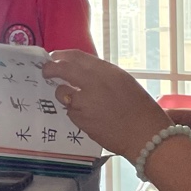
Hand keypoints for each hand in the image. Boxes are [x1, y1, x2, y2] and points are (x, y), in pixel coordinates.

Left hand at [42, 49, 170, 160]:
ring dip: (62, 94)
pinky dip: (74, 112)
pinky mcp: (80, 119)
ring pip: (61, 93)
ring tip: (71, 99)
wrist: (144, 135)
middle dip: (50, 69)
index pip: (77, 56)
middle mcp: (93, 82)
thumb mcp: (124, 82)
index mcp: (107, 71)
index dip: (62, 55)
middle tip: (46, 71)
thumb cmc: (140, 108)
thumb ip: (102, 75)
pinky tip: (86, 116)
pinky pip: (70, 112)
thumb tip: (82, 72)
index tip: (55, 57)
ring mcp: (84, 101)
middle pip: (63, 69)